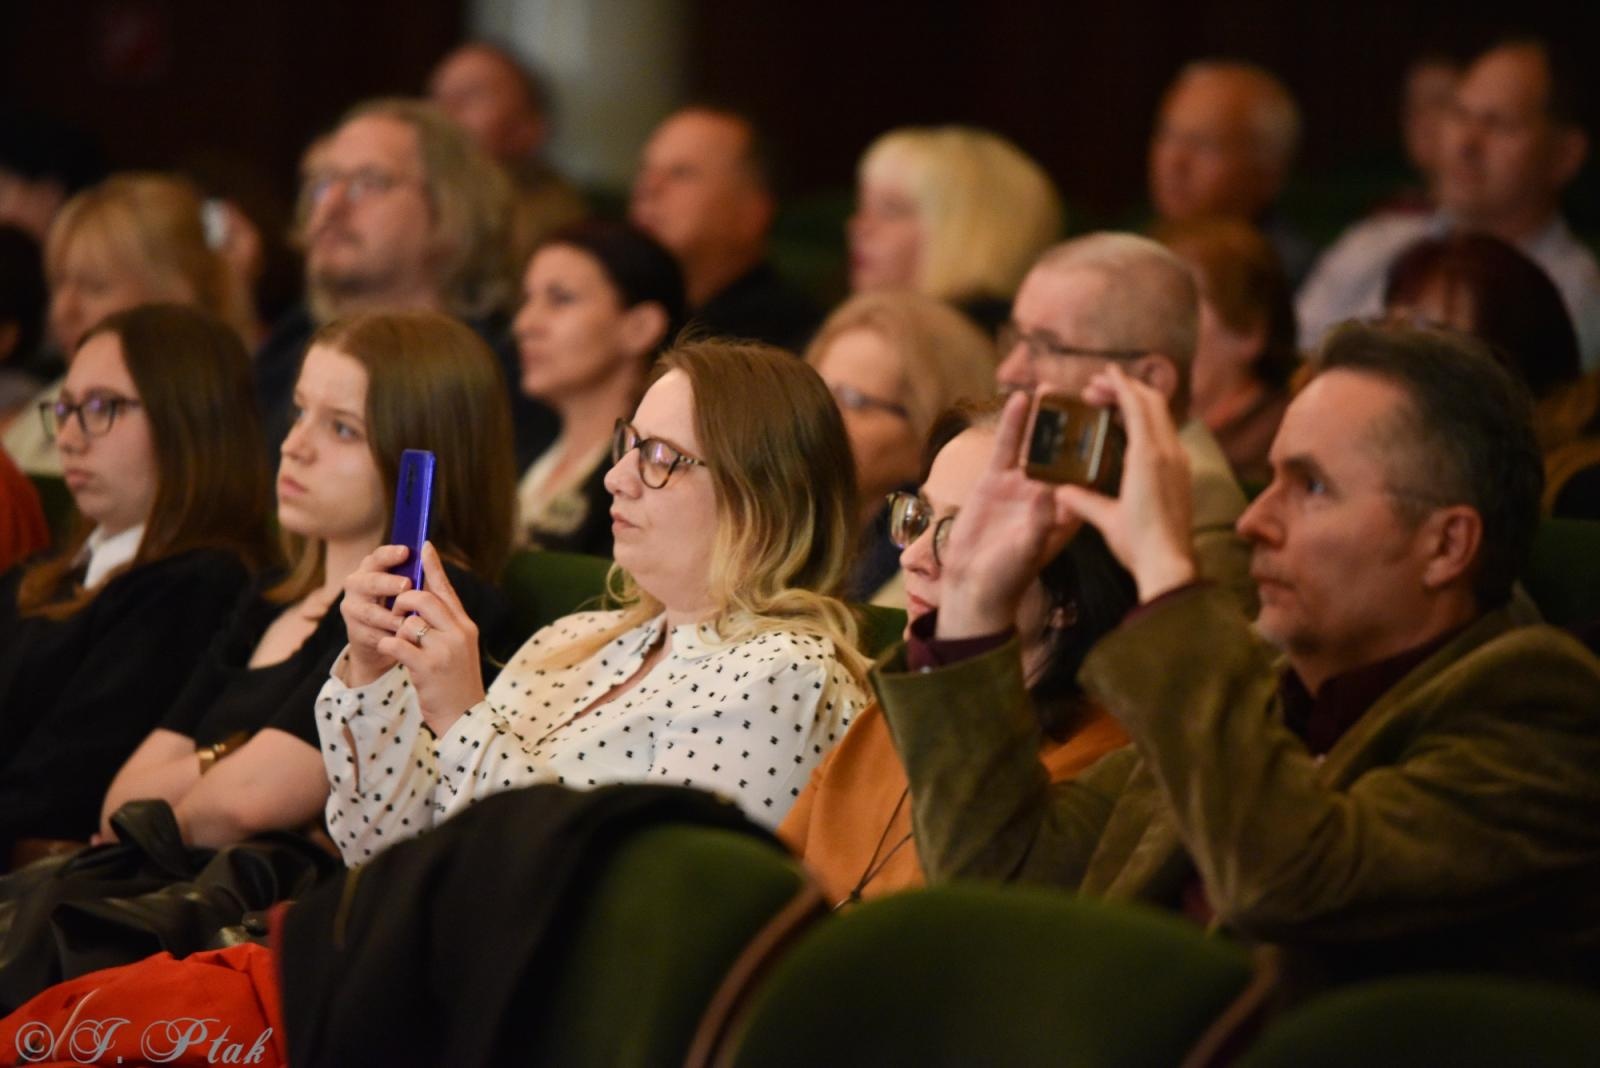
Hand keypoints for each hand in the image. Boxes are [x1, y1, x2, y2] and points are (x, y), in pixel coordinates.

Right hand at [339, 544, 414, 686]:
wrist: (384, 639)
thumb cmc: (401, 605)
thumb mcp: (409, 587)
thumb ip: (416, 571)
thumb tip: (428, 548)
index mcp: (370, 569)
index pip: (377, 557)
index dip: (390, 554)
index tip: (406, 551)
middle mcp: (356, 585)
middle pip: (370, 582)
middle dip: (388, 583)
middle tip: (407, 584)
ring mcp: (352, 609)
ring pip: (369, 612)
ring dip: (388, 616)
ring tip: (405, 619)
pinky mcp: (354, 632)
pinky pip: (371, 634)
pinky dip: (386, 636)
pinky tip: (399, 638)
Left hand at [381, 542, 485, 732]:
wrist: (465, 718)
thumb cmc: (456, 682)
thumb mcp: (459, 648)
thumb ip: (446, 624)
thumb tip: (423, 599)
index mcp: (465, 626)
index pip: (447, 589)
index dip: (434, 566)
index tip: (424, 545)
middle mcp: (458, 633)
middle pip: (424, 598)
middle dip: (403, 602)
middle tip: (398, 614)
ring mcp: (444, 650)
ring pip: (408, 621)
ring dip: (396, 629)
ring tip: (401, 643)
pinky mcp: (427, 667)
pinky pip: (397, 643)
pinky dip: (389, 645)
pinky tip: (393, 652)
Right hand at [936, 391, 1085, 639]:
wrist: (974, 588)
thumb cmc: (1008, 577)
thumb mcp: (1028, 550)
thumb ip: (1039, 522)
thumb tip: (1049, 493)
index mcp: (1069, 510)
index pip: (1092, 470)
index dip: (1104, 444)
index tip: (1116, 416)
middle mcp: (1049, 493)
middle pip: (1067, 448)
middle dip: (1078, 420)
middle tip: (1087, 390)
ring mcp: (1021, 485)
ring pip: (1037, 442)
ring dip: (1046, 416)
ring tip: (1053, 388)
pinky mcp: (995, 482)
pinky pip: (1007, 447)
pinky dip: (1014, 425)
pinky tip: (1020, 401)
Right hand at [1056, 365, 1196, 600]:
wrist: (1171, 565)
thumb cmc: (1138, 543)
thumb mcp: (1105, 520)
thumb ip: (1080, 500)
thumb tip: (1058, 491)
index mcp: (1148, 456)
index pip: (1137, 404)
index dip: (1119, 384)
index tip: (1103, 371)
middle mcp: (1169, 452)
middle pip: (1153, 402)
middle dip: (1126, 388)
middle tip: (1097, 389)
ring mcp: (1179, 462)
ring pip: (1162, 417)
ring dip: (1137, 404)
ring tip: (1110, 406)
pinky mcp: (1181, 474)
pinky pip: (1166, 434)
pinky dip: (1147, 422)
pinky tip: (1129, 434)